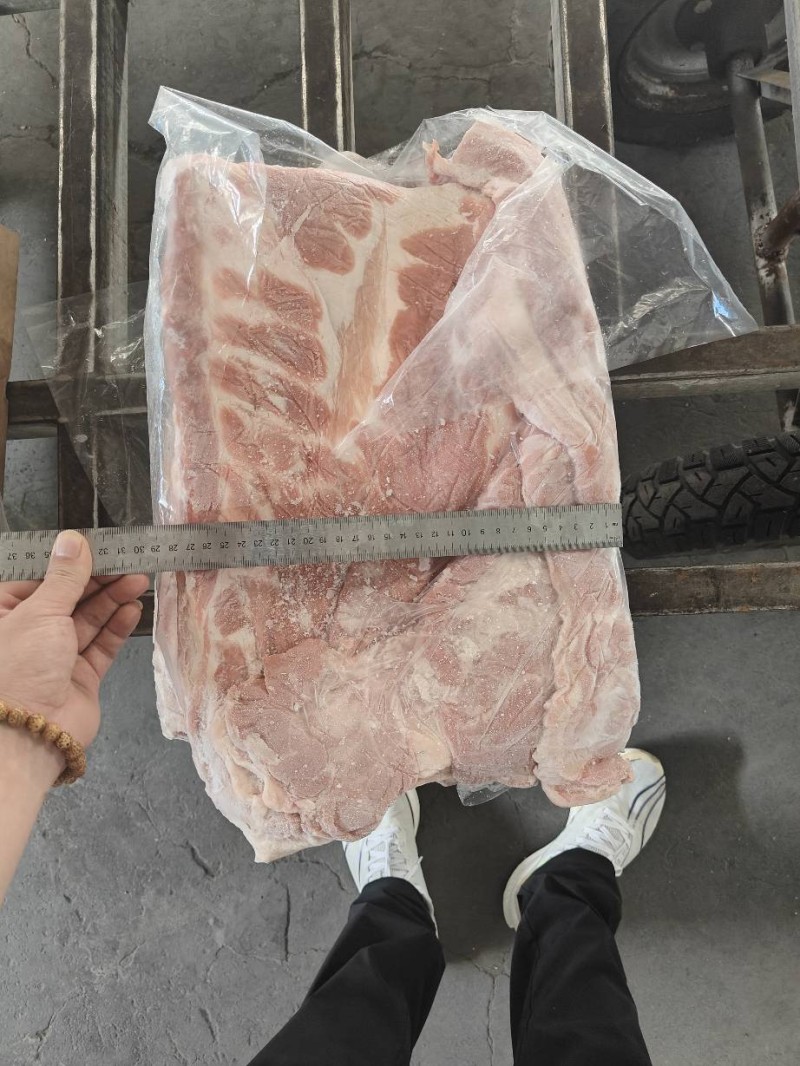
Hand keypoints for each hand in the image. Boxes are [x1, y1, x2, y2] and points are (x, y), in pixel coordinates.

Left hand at [0, 530, 148, 750]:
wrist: (29, 735)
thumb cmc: (19, 670)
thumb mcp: (40, 612)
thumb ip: (64, 576)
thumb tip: (73, 540)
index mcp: (5, 614)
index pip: (40, 579)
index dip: (69, 563)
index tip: (97, 546)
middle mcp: (29, 634)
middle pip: (68, 598)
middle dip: (98, 580)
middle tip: (127, 561)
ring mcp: (56, 657)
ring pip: (88, 620)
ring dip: (113, 600)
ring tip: (138, 580)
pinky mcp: (80, 677)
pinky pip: (101, 646)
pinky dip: (117, 627)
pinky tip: (132, 609)